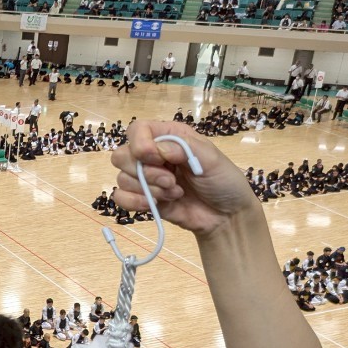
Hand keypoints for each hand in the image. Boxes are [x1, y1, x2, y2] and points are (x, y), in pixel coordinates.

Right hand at [112, 121, 257, 236]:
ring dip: (148, 189)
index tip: (156, 158)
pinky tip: (155, 205)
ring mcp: (146, 179)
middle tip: (170, 181)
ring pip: (122, 178)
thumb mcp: (212, 158)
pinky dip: (134, 202)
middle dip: (144, 172)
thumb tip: (156, 149)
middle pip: (122, 155)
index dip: (139, 143)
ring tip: (174, 193)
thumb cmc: (224, 182)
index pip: (137, 130)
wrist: (226, 216)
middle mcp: (153, 156)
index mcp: (169, 138)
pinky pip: (120, 197)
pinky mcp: (143, 199)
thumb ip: (184, 147)